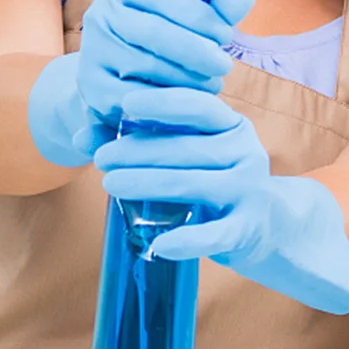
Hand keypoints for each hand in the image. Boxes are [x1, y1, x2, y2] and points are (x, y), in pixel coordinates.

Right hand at [25, 0, 253, 167]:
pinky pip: (137, 99)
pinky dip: (167, 104)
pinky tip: (190, 107)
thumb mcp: (188, 22)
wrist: (115, 78)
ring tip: (211, 86)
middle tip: (224, 67)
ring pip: (147, 68)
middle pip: (156, 34)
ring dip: (187, 80)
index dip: (201, 17)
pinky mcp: (93, 90)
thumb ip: (217, 10)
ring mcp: (92, 54)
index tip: (227, 35)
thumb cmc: (163, 43)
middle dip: (197, 52)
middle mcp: (99, 17)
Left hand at [93, 86, 348, 315]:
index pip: (200, 107)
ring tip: (109, 184)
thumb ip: (140, 138)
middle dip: (139, 150)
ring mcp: (250, 192)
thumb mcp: (188, 152)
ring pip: (194, 185)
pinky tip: (158, 245)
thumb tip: (80, 134)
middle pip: (188, 148)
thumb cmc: (213, 179)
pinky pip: (214, 235)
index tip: (126, 103)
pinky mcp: (246, 229)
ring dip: (148, 184)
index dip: (164, 103)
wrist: (269, 224)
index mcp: (233, 126)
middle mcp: (247, 154)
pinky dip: (186, 241)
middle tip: (101, 157)